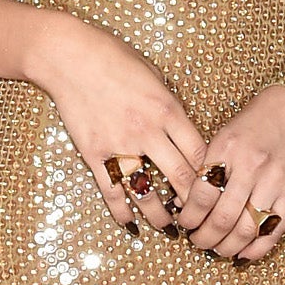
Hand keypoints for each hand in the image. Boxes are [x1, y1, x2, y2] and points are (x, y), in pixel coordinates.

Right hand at [26, 11, 207, 232]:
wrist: (70, 56)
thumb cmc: (113, 57)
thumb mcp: (154, 75)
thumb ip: (169, 104)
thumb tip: (180, 128)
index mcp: (168, 110)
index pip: (199, 153)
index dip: (210, 176)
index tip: (214, 190)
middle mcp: (147, 131)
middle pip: (180, 177)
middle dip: (194, 203)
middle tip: (200, 217)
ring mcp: (120, 144)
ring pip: (147, 192)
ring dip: (160, 215)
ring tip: (169, 229)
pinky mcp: (94, 153)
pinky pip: (112, 191)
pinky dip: (122, 211)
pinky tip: (131, 224)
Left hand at [173, 85, 284, 266]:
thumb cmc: (258, 120)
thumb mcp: (225, 134)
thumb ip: (207, 166)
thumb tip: (186, 202)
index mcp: (228, 149)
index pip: (201, 196)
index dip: (189, 217)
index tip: (185, 223)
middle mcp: (251, 167)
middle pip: (222, 219)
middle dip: (204, 238)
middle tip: (197, 241)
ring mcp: (275, 182)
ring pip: (246, 230)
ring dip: (227, 247)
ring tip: (218, 249)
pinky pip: (273, 231)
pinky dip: (256, 249)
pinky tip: (243, 253)